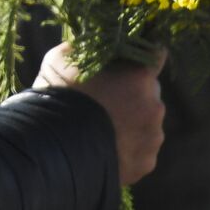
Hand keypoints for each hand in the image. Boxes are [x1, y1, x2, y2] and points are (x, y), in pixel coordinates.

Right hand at [34, 43, 166, 185]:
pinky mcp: (147, 163)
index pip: (156, 55)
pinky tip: (104, 150)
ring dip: (131, 124)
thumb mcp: (61, 60)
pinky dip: (127, 150)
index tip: (130, 63)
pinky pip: (140, 152)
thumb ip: (83, 51)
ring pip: (147, 124)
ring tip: (101, 132)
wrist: (53, 149)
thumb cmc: (57, 97)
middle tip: (104, 103)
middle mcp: (155, 106)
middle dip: (132, 96)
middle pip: (150, 94)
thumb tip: (87, 45)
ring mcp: (153, 137)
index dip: (142, 57)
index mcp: (139, 77)